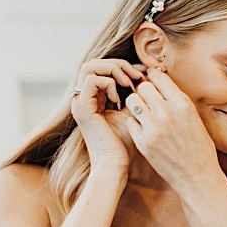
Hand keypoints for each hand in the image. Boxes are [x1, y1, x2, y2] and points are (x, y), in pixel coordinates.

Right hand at [70, 59, 140, 177]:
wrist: (115, 164)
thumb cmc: (125, 143)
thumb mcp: (132, 111)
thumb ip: (134, 92)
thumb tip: (147, 71)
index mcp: (93, 98)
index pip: (102, 68)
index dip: (123, 65)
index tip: (143, 73)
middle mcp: (83, 98)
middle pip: (93, 62)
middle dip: (118, 64)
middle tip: (136, 75)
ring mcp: (79, 102)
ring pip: (89, 66)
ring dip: (112, 70)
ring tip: (128, 83)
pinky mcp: (81, 108)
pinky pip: (91, 80)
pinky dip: (108, 83)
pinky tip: (119, 98)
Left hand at [120, 67, 221, 191]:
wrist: (197, 176)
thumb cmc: (199, 147)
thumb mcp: (194, 118)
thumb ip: (177, 101)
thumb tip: (161, 83)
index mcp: (182, 104)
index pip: (159, 77)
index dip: (153, 77)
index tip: (152, 81)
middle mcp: (167, 113)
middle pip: (143, 87)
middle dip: (144, 91)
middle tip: (147, 100)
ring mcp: (153, 128)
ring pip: (132, 101)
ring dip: (136, 105)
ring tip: (143, 113)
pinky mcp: (143, 142)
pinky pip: (130, 121)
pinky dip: (134, 123)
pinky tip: (143, 129)